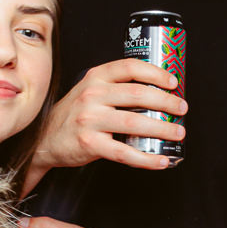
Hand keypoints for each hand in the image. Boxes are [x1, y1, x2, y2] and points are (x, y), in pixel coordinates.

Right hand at [31, 59, 185, 171]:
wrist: (44, 139)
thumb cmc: (75, 114)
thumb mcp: (90, 90)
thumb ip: (115, 87)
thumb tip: (157, 91)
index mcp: (95, 78)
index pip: (130, 67)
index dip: (155, 73)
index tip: (173, 82)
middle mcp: (92, 95)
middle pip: (138, 94)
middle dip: (166, 101)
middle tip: (181, 108)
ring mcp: (90, 120)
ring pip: (135, 122)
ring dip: (162, 128)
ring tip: (178, 132)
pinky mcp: (90, 144)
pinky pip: (125, 152)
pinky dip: (146, 159)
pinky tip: (161, 160)